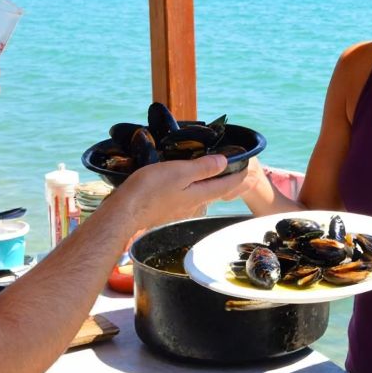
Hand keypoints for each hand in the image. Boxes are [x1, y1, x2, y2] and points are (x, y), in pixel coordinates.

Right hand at [120, 155, 252, 226]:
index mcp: (200, 194)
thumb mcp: (180, 172)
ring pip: (199, 192)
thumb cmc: (151, 189)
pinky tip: (184, 179)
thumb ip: (203, 168)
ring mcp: (179, 209)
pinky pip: (185, 195)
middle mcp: (193, 205)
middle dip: (224, 177)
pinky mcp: (165, 209)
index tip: (246, 164)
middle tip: (229, 163)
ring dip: (207, 181)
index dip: (238, 174)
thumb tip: (225, 162)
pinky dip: (191, 185)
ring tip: (208, 167)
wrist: (125, 211)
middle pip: (214, 189)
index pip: (226, 185)